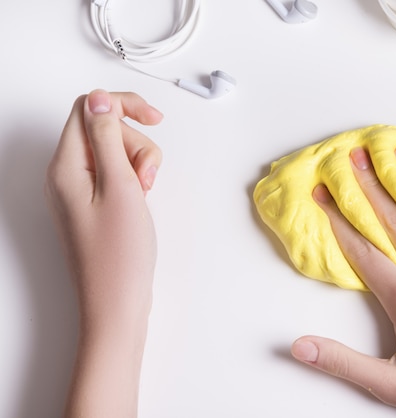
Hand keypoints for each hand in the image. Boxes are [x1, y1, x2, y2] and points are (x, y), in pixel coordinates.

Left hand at [45, 90, 162, 417]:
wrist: (117, 302)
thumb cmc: (119, 254)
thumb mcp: (119, 187)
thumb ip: (108, 138)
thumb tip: (99, 100)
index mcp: (66, 166)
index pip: (88, 108)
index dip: (123, 106)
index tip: (155, 118)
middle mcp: (66, 174)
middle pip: (104, 129)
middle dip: (136, 143)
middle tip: (145, 177)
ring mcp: (79, 189)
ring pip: (114, 151)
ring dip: (138, 162)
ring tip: (144, 192)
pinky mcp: (93, 203)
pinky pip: (115, 173)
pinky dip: (134, 178)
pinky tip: (141, 198)